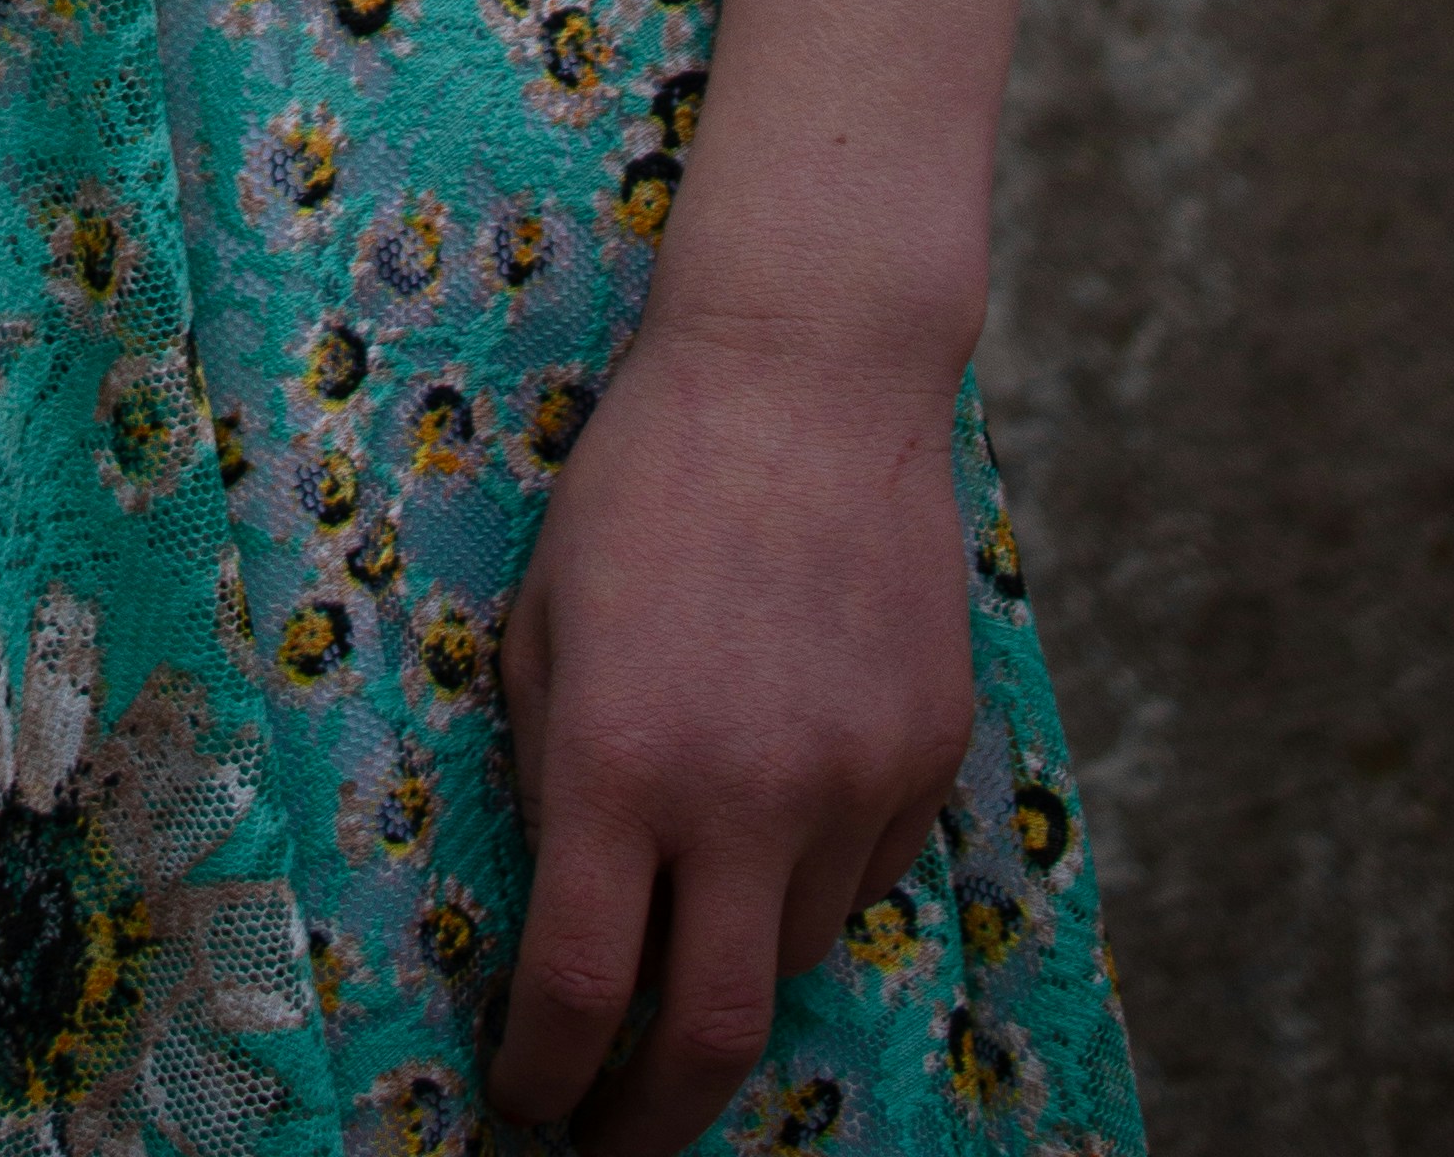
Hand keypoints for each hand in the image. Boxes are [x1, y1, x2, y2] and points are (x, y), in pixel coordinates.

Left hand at [484, 305, 974, 1152]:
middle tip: (611, 1138)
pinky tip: (772, 829)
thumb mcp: (544, 621)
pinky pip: (864, 878)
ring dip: (732, 977)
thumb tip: (569, 912)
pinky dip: (808, 889)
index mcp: (625, 760)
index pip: (583, 989)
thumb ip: (554, 774)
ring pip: (794, 958)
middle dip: (654, 1119)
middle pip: (713, 1036)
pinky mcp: (928, 755)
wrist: (804, 372)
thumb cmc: (644, 481)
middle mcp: (748, 794)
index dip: (546, 1073)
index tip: (525, 1099)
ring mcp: (854, 782)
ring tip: (688, 943)